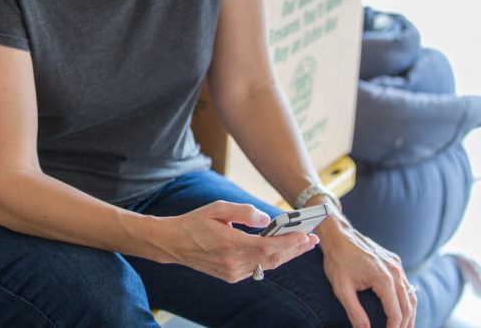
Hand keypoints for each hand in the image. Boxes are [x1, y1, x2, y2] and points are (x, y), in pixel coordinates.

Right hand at [153, 200, 318, 282]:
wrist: (173, 243)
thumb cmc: (195, 222)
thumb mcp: (217, 208)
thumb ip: (244, 212)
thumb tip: (267, 219)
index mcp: (229, 244)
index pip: (267, 246)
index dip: (288, 242)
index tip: (305, 235)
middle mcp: (232, 263)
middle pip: (272, 258)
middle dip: (295, 248)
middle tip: (312, 239)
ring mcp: (232, 272)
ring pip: (267, 265)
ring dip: (286, 254)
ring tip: (303, 244)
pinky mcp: (231, 276)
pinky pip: (257, 268)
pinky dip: (271, 258)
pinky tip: (281, 250)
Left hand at [316, 213, 416, 327]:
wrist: (337, 234)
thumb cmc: (337, 260)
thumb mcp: (341, 287)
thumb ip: (354, 311)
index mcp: (384, 280)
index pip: (396, 313)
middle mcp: (395, 272)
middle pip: (408, 306)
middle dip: (406, 324)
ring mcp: (396, 265)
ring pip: (411, 295)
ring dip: (410, 313)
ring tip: (405, 327)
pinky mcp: (394, 261)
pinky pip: (406, 284)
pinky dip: (408, 299)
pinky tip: (403, 308)